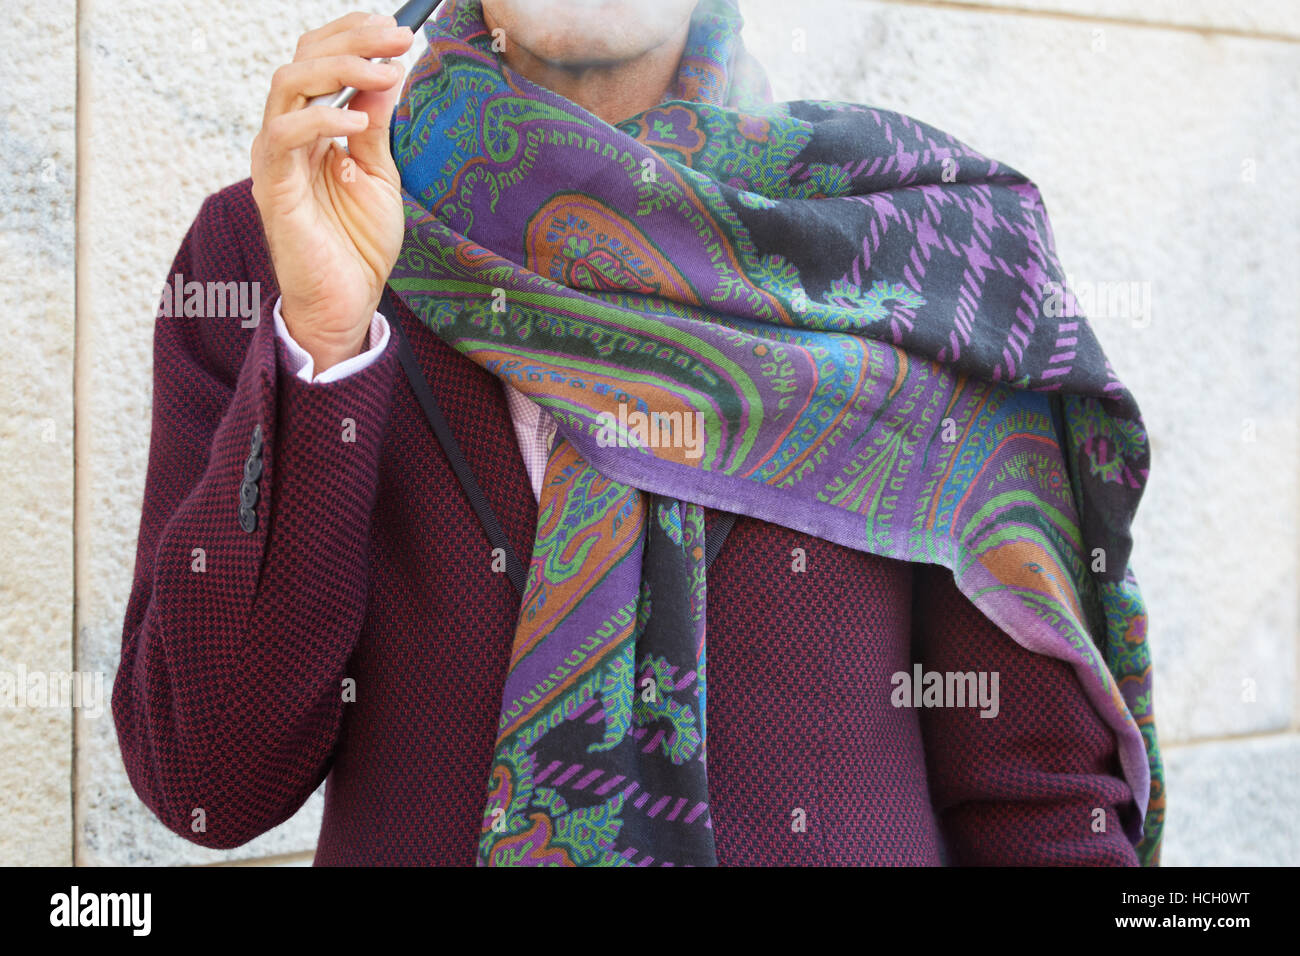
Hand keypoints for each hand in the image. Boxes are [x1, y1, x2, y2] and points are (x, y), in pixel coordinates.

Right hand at [250, 12, 414, 372]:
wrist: (347, 302)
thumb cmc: (358, 245)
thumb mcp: (378, 175)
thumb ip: (377, 128)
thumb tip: (386, 74)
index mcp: (311, 129)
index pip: (319, 60)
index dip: (354, 36)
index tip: (398, 30)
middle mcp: (287, 136)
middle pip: (302, 61)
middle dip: (352, 41)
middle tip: (398, 37)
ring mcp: (276, 159)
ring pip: (287, 85)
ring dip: (340, 69)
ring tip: (385, 71)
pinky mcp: (274, 187)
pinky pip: (284, 135)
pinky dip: (322, 120)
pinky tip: (360, 121)